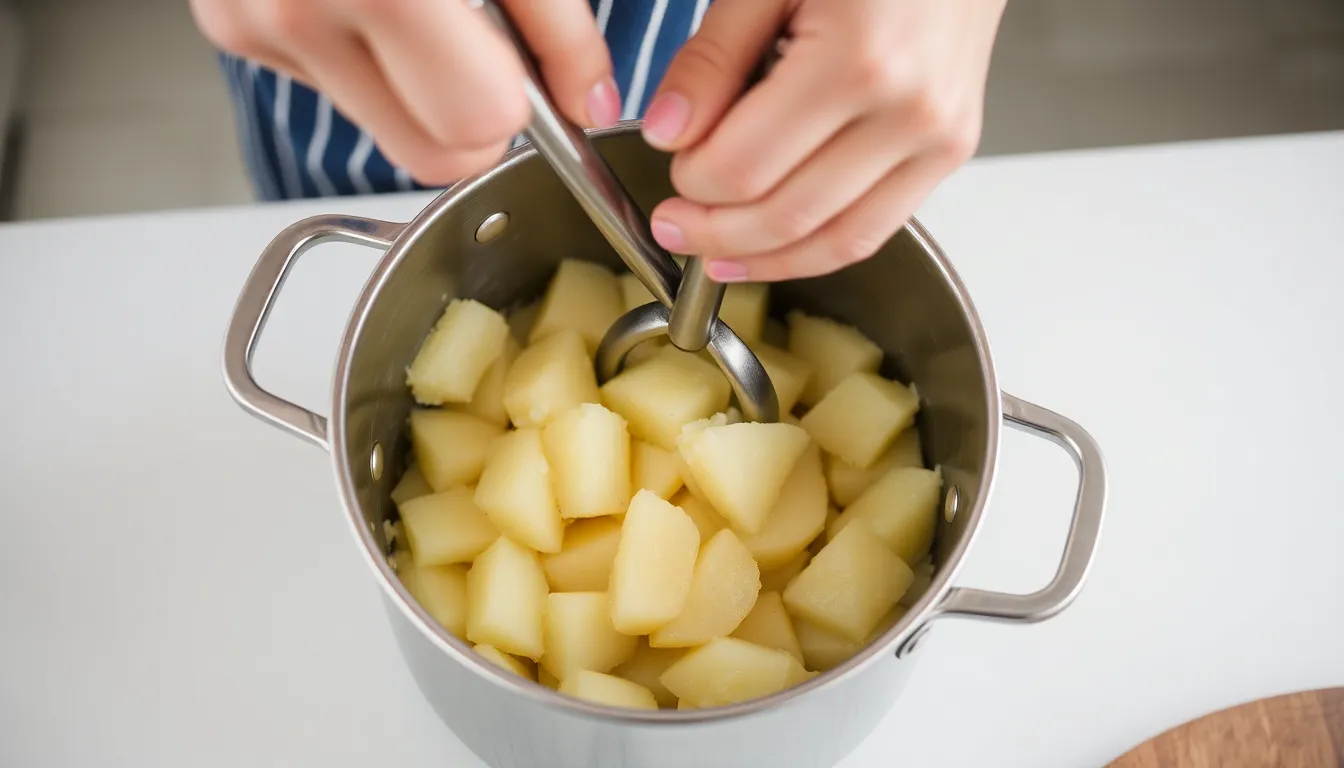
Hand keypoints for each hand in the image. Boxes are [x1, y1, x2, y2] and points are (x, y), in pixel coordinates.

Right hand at [190, 0, 619, 184]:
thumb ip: (558, 22)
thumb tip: (590, 100)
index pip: (479, 126)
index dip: (518, 101)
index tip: (528, 68)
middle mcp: (299, 11)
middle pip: (430, 153)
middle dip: (472, 111)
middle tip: (481, 44)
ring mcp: (253, 23)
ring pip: (382, 126)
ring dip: (416, 82)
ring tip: (419, 1)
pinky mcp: (232, 27)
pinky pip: (333, 85)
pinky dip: (363, 52)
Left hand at [641, 0, 1006, 281]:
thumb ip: (713, 59)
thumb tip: (667, 134)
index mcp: (855, 61)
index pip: (744, 166)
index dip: (692, 181)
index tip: (670, 166)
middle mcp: (907, 111)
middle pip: (786, 214)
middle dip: (714, 231)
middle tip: (673, 226)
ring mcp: (937, 139)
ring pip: (833, 242)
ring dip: (763, 259)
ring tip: (714, 256)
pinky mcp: (949, 153)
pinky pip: (874, 230)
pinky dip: (816, 251)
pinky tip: (772, 250)